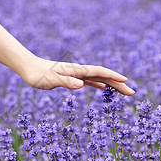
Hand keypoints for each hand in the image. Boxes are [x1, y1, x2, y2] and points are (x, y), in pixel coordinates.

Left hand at [19, 56, 134, 94]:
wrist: (28, 68)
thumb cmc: (37, 74)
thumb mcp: (50, 80)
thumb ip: (65, 82)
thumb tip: (81, 85)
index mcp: (76, 71)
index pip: (99, 72)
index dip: (113, 77)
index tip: (126, 82)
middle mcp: (79, 71)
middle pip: (103, 76)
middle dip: (118, 84)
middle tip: (132, 93)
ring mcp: (76, 74)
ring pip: (98, 78)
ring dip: (111, 84)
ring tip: (124, 91)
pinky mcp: (71, 78)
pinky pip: (89, 81)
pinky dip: (98, 84)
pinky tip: (104, 88)